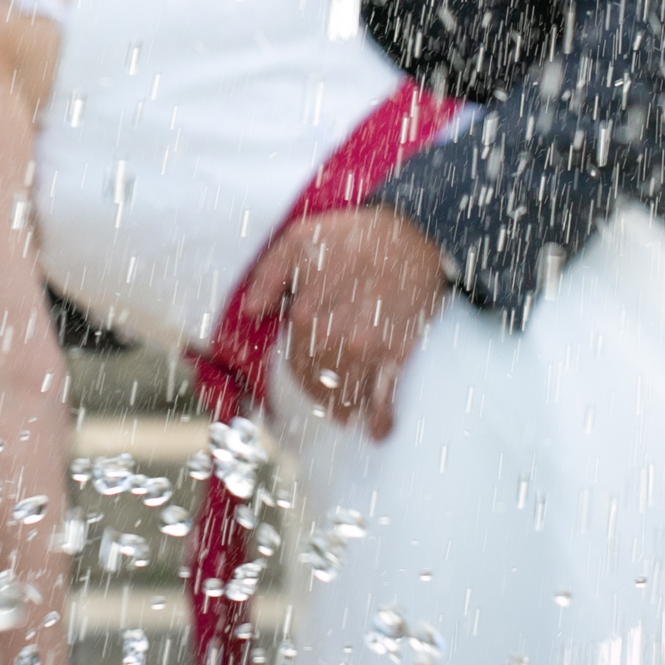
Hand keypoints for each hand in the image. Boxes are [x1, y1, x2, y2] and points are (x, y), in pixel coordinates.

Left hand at [238, 207, 445, 440]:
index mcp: (305, 311)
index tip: (306, 371)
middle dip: (319, 393)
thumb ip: (268, 276)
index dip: (299, 368)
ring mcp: (367, 348)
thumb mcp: (298, 240)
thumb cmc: (353, 235)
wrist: (413, 233)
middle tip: (325, 399)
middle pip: (318, 382)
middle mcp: (333, 336)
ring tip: (344, 415)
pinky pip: (385, 395)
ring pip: (346, 394)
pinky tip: (377, 431)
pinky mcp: (397, 352)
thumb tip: (251, 312)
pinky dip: (380, 418)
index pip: (294, 359)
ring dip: (343, 408)